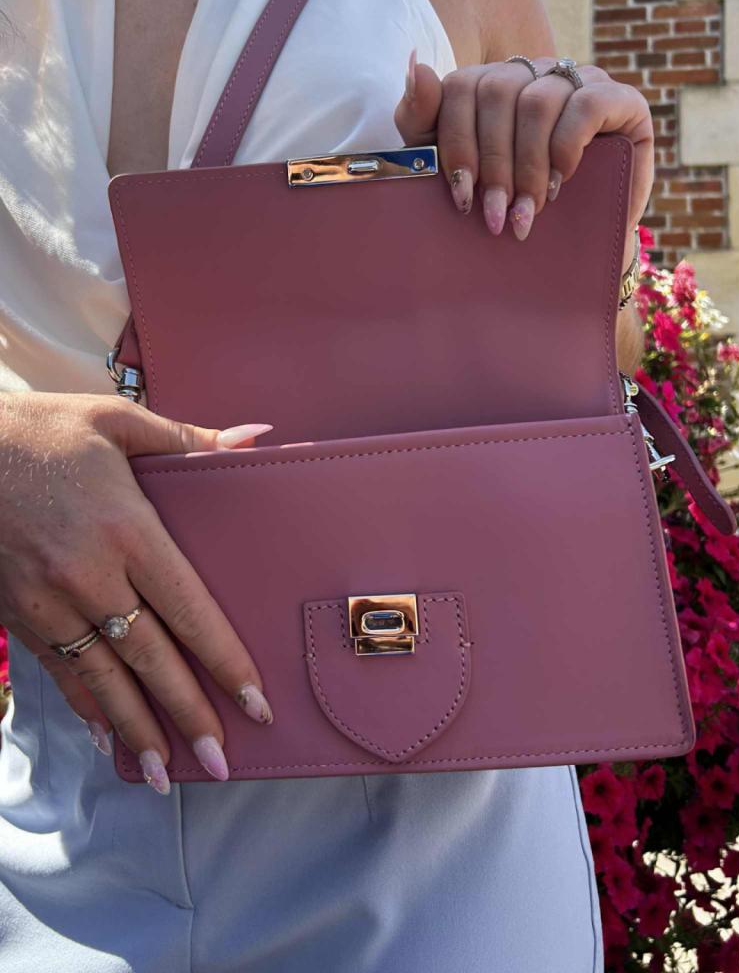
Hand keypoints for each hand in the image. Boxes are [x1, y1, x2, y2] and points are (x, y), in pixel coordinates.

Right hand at [0, 392, 273, 792]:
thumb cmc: (41, 429)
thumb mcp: (117, 421)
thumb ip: (188, 438)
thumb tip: (257, 437)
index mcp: (126, 528)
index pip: (189, 609)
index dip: (225, 661)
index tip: (256, 701)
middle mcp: (89, 574)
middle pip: (151, 658)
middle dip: (189, 714)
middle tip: (223, 764)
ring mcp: (47, 600)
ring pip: (102, 678)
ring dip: (138, 729)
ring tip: (168, 775)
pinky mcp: (16, 612)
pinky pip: (57, 671)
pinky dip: (83, 709)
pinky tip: (106, 739)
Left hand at [394, 51, 653, 273]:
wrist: (576, 245)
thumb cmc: (511, 205)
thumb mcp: (456, 170)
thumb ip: (422, 120)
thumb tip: (415, 65)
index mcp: (491, 84)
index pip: (461, 87)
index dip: (457, 143)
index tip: (462, 197)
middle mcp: (534, 73)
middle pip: (496, 92)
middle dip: (491, 164)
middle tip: (494, 216)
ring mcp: (579, 81)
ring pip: (537, 102)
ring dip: (527, 166)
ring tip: (527, 211)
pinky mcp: (622, 101)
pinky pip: (585, 104)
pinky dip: (566, 147)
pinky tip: (560, 182)